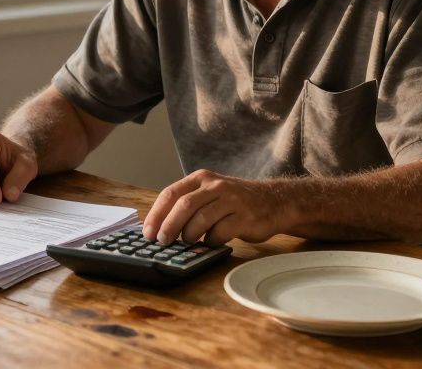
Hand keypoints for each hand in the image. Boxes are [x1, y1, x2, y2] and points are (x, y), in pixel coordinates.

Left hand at [143, 170, 284, 245]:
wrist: (274, 201)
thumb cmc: (235, 202)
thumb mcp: (209, 193)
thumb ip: (188, 204)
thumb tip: (159, 227)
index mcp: (201, 179)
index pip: (171, 193)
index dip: (156, 214)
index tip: (148, 232)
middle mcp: (215, 186)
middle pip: (184, 205)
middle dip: (169, 226)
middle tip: (162, 241)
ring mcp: (231, 200)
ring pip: (201, 219)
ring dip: (190, 235)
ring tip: (189, 241)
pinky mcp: (245, 217)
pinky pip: (221, 232)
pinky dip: (212, 241)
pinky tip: (213, 241)